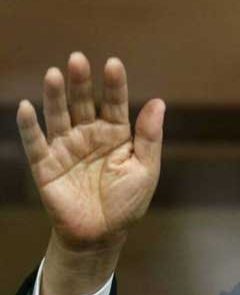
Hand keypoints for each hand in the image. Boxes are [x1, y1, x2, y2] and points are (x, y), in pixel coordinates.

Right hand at [16, 52, 164, 294]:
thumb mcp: (146, 170)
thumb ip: (149, 137)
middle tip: (78, 60)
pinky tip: (26, 107)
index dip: (114, 84)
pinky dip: (30, 126)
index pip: (115, 103)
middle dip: (81, 82)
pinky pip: (36, 143)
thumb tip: (158, 102)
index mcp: (116, 134)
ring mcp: (67, 147)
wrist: (102, 235)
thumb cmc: (128, 202)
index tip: (113, 64)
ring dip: (55, 96)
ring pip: (59, 116)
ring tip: (55, 74)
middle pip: (84, 102)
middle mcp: (90, 134)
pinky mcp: (46, 165)